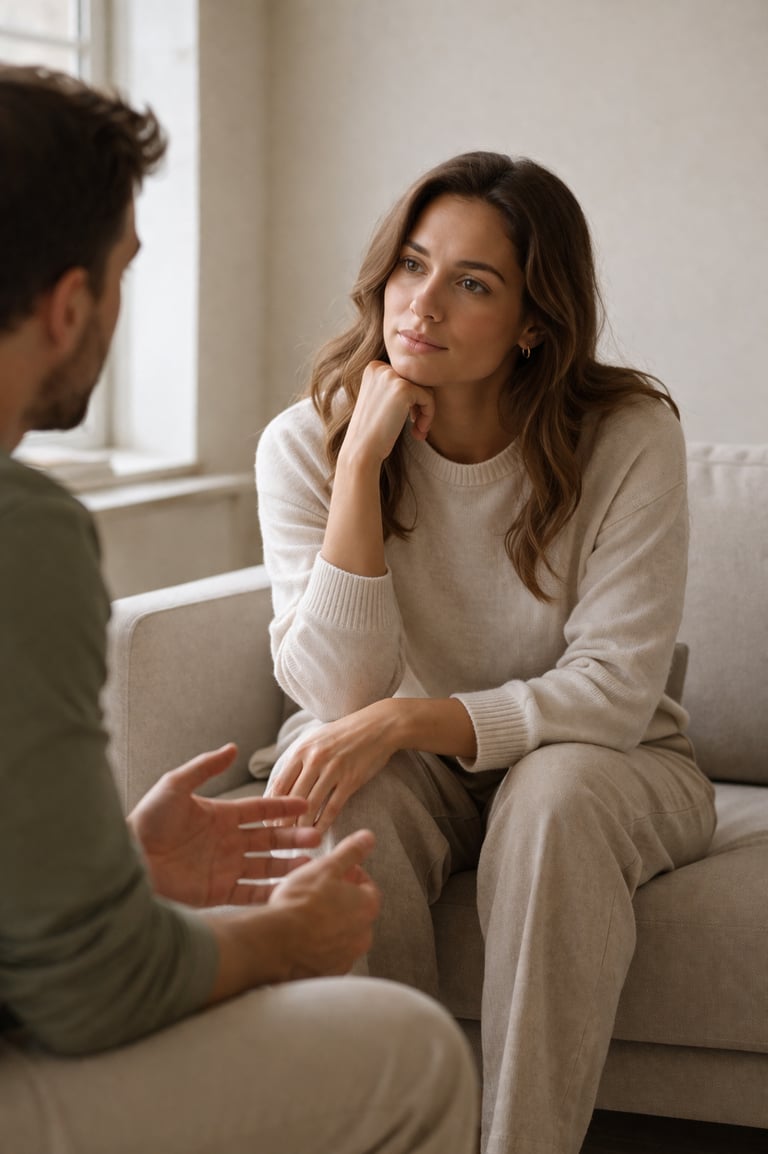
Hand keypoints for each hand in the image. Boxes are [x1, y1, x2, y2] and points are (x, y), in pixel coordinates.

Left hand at [127, 744, 321, 906]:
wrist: (126, 859)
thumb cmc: (147, 820)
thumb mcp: (175, 786)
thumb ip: (205, 768)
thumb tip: (232, 747)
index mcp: (221, 816)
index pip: (260, 810)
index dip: (282, 807)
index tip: (305, 804)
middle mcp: (228, 842)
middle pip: (269, 839)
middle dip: (294, 837)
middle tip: (317, 835)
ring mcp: (224, 868)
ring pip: (266, 866)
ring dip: (288, 864)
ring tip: (311, 863)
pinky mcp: (217, 892)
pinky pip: (250, 892)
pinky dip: (271, 892)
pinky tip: (289, 890)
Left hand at [268, 700, 397, 832]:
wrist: (378, 726)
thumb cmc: (343, 734)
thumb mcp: (315, 739)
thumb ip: (297, 760)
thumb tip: (279, 785)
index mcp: (302, 749)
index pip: (279, 783)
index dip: (272, 806)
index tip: (268, 820)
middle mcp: (315, 759)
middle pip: (293, 797)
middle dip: (284, 820)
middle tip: (279, 836)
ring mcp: (333, 770)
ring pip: (311, 805)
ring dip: (302, 825)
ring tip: (296, 838)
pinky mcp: (351, 780)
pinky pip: (332, 807)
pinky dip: (323, 823)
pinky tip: (318, 832)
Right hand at [269, 829, 381, 978]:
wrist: (274, 944)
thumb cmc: (299, 904)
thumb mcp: (325, 867)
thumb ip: (350, 852)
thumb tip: (368, 838)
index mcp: (366, 907)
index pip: (368, 886)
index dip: (350, 875)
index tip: (334, 873)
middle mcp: (362, 936)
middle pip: (355, 912)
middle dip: (340, 901)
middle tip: (318, 892)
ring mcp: (345, 957)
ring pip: (341, 934)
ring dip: (329, 923)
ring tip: (305, 914)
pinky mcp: (327, 974)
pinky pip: (327, 955)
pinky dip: (318, 945)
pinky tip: (300, 936)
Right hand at [341, 360, 434, 466]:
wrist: (361, 450)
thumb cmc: (373, 432)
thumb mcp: (381, 401)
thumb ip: (397, 388)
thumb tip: (427, 381)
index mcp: (374, 368)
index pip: (406, 377)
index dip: (413, 399)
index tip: (410, 419)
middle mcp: (381, 367)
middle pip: (417, 380)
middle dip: (420, 406)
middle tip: (417, 427)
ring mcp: (391, 376)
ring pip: (425, 389)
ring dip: (426, 412)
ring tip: (418, 431)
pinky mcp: (403, 389)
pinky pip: (428, 398)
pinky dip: (428, 417)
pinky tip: (418, 431)